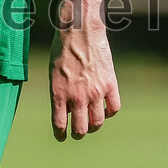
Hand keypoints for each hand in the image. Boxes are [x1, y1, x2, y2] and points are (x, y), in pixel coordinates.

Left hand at [48, 26, 120, 140]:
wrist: (79, 30)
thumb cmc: (62, 48)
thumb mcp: (53, 71)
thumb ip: (60, 91)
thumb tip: (67, 110)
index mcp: (59, 92)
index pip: (59, 124)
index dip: (60, 134)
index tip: (61, 137)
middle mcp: (77, 96)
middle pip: (81, 129)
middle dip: (78, 134)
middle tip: (78, 133)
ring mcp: (95, 92)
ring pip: (98, 122)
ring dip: (94, 126)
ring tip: (91, 124)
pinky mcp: (110, 85)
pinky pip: (114, 108)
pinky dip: (110, 113)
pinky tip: (106, 109)